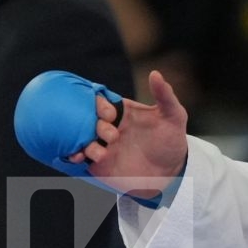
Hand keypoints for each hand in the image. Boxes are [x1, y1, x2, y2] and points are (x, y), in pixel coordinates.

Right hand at [70, 69, 188, 198]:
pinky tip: (79, 158)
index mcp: (120, 111)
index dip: (101, 106)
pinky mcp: (97, 164)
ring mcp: (101, 145)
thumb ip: (164, 95)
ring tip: (102, 154)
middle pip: (87, 119)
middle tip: (113, 137)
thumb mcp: (173, 116)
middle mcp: (107, 126)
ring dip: (85, 144)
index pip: (100, 102)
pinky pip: (78, 157)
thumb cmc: (170, 141)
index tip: (111, 114)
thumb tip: (155, 74)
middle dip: (96, 126)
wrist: (170, 173)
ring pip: (80, 138)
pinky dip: (73, 156)